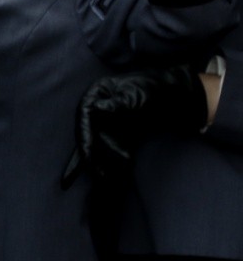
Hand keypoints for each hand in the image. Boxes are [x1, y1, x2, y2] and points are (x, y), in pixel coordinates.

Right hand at [62, 62, 210, 184]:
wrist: (177, 92)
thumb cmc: (154, 87)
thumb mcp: (135, 94)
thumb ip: (116, 103)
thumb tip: (96, 108)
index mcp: (97, 94)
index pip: (84, 117)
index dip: (84, 136)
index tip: (87, 153)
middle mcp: (99, 107)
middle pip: (90, 133)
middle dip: (93, 153)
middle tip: (99, 173)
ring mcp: (110, 119)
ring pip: (101, 143)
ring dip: (108, 157)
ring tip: (122, 166)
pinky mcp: (121, 130)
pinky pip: (114, 146)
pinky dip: (116, 156)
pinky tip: (123, 165)